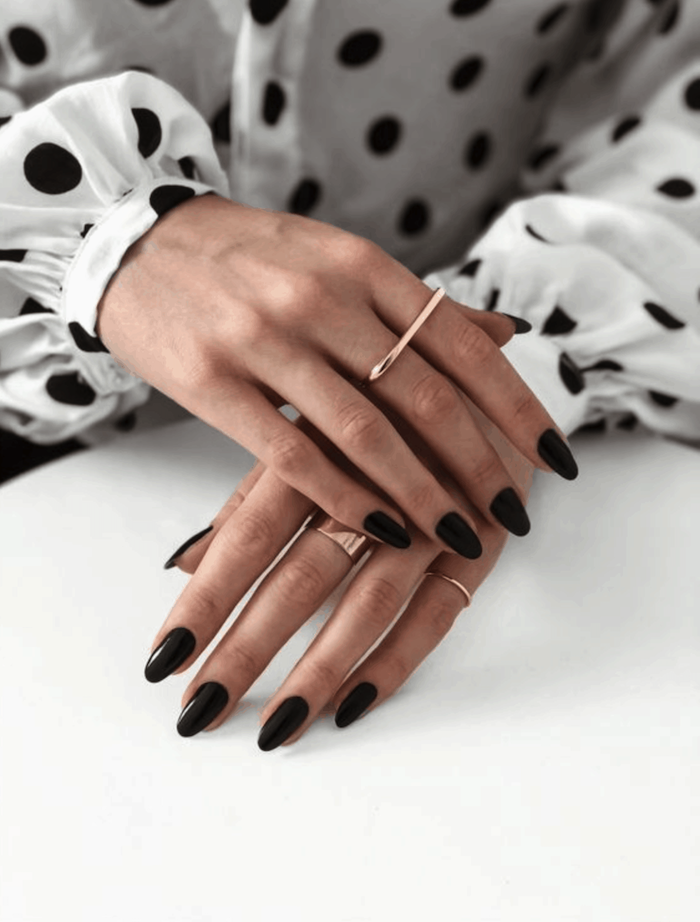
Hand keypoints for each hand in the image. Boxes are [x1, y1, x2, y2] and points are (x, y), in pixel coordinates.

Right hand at [97, 193, 574, 560]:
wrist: (137, 242)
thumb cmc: (249, 259)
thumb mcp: (337, 260)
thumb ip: (416, 306)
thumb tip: (503, 334)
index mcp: (363, 267)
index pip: (462, 344)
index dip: (517, 406)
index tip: (556, 458)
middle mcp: (323, 300)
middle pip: (424, 396)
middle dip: (478, 465)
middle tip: (513, 513)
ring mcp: (266, 340)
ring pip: (365, 433)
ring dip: (420, 494)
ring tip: (456, 536)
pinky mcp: (214, 383)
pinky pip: (293, 454)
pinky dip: (343, 497)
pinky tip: (378, 527)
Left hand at [145, 398, 533, 747]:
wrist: (491, 373)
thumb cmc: (384, 405)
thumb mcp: (313, 429)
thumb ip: (251, 497)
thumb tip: (185, 561)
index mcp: (321, 446)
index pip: (251, 535)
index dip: (208, 598)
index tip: (166, 658)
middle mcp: (374, 483)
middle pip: (302, 578)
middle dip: (249, 648)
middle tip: (202, 709)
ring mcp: (433, 517)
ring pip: (369, 604)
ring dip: (320, 670)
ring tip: (276, 727)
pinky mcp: (481, 545)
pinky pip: (438, 614)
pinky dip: (396, 662)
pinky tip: (352, 707)